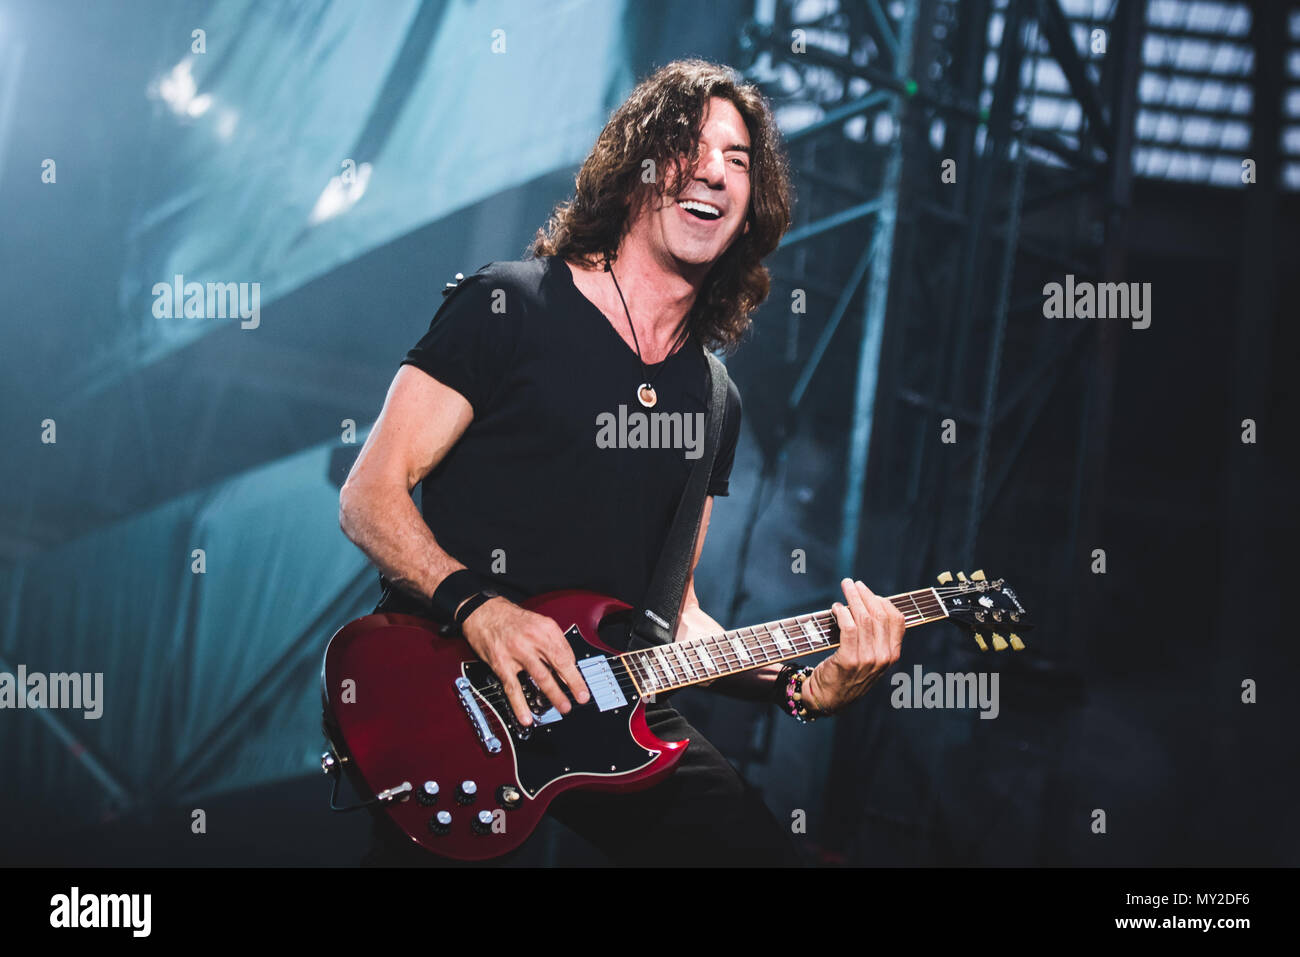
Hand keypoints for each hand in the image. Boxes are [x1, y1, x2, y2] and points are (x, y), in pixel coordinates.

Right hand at [459, 597, 590, 726]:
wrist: (484, 613)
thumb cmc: (512, 620)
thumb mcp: (539, 623)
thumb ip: (554, 641)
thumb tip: (568, 663)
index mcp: (546, 628)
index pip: (566, 653)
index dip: (574, 671)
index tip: (582, 684)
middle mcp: (533, 639)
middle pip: (558, 663)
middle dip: (573, 683)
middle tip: (582, 697)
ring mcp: (517, 652)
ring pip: (540, 676)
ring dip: (554, 694)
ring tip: (564, 707)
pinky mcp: (501, 664)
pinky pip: (513, 687)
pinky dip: (520, 705)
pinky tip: (526, 717)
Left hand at [803, 578, 903, 714]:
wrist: (828, 699)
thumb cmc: (847, 674)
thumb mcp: (870, 658)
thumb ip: (876, 638)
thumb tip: (870, 604)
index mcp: (892, 655)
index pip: (897, 620)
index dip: (884, 602)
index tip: (870, 593)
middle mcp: (883, 657)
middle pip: (879, 615)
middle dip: (865, 595)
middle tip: (853, 583)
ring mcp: (867, 659)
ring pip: (864, 618)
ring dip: (852, 598)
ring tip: (845, 588)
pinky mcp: (848, 660)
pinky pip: (848, 628)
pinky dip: (842, 613)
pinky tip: (836, 608)